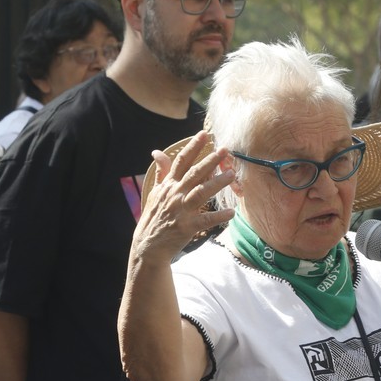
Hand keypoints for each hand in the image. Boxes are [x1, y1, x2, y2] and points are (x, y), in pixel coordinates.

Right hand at [132, 132, 235, 266]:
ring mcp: (181, 210)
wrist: (148, 245)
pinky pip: (206, 220)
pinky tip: (231, 212)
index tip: (204, 134)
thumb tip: (156, 152)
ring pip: (201, 192)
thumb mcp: (155, 192)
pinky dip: (219, 216)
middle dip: (210, 160)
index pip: (181, 161)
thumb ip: (161, 172)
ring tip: (232, 174)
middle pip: (195, 173)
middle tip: (225, 149)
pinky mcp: (187, 227)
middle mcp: (175, 194)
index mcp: (168, 185)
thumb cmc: (154, 217)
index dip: (193, 146)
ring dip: (217, 183)